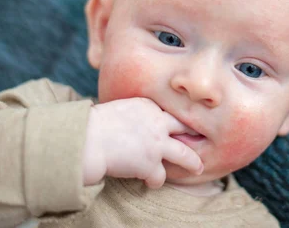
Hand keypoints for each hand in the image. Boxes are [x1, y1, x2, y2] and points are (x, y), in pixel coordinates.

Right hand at [82, 98, 202, 187]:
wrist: (88, 139)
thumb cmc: (95, 125)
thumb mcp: (119, 109)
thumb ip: (134, 115)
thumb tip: (135, 123)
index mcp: (149, 106)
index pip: (168, 113)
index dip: (174, 121)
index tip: (179, 126)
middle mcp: (157, 123)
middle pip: (185, 127)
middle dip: (194, 133)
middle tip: (200, 138)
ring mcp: (157, 144)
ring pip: (185, 154)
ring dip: (192, 162)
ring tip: (197, 167)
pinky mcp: (151, 164)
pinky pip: (160, 177)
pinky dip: (155, 181)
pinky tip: (150, 182)